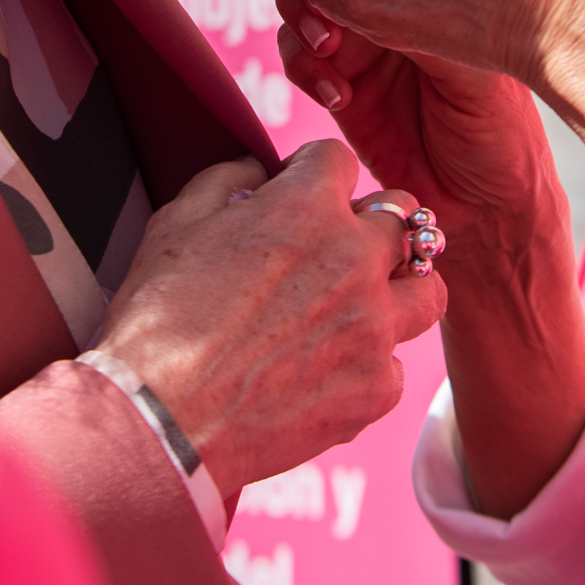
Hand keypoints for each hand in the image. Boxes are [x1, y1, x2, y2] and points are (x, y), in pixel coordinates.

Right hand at [94, 141, 444, 492]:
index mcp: (307, 209)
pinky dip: (368, 364)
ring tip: (363, 304)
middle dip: (371, 223)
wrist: (159, 424)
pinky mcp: (377, 389)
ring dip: (398, 289)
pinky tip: (328, 371)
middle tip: (338, 247)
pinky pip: (396, 364)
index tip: (299, 193)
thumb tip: (258, 170)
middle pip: (403, 216)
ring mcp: (374, 328)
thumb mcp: (175, 224)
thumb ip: (227, 179)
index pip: (341, 160)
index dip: (313, 173)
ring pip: (427, 289)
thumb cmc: (157, 323)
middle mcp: (356, 260)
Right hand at [275, 0, 564, 243]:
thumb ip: (428, 30)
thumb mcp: (476, 73)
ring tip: (326, 51)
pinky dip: (302, 69)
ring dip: (299, 22)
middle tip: (326, 22)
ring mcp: (362, 47)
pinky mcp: (339, 87)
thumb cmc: (504, 133)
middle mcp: (391, 9)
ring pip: (300, 6)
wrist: (488, 205)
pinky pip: (298, 61)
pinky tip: (334, 95)